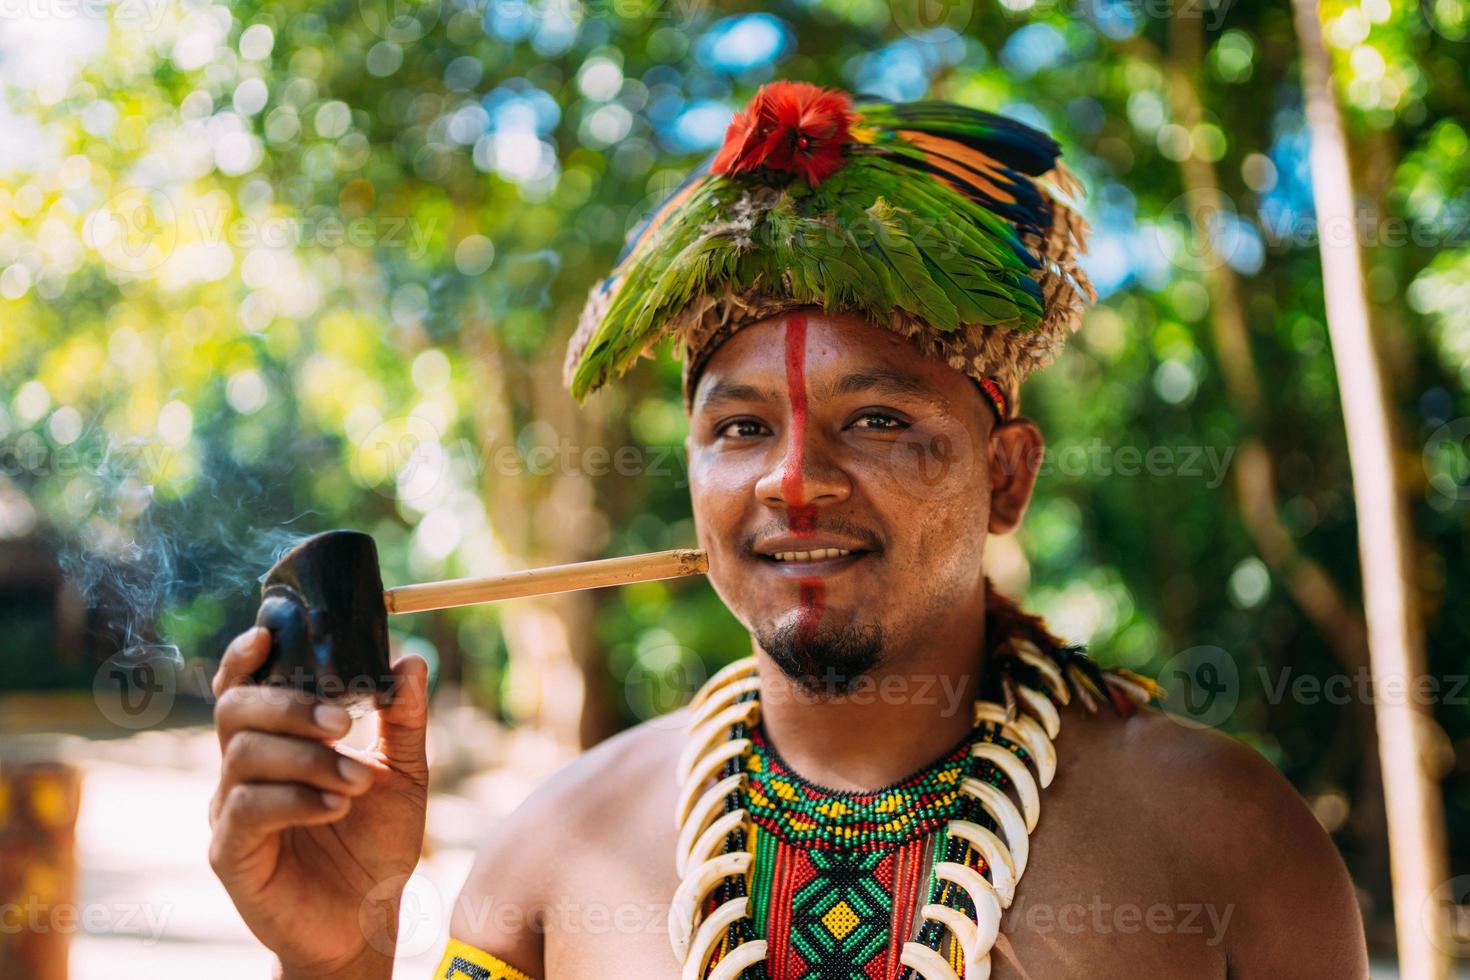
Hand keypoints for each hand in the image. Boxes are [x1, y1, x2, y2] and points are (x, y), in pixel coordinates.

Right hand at [207, 627, 429, 977]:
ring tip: (358, 781)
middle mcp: (241, 770)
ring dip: (309, 759)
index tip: (270, 634)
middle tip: (345, 721)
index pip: (242, 685)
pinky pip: (248, 809)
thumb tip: (411, 659)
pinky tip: (337, 807)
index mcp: (275, 741)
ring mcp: (229, 811)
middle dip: (290, 705)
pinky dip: (296, 799)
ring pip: (243, 756)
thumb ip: (404, 718)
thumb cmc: (376, 842)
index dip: (245, 656)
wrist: (366, 920)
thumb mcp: (404, 773)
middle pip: (235, 709)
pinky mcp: (230, 854)